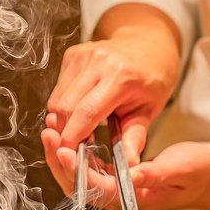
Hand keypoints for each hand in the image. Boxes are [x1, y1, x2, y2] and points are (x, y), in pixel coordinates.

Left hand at [45, 141, 209, 209]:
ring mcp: (117, 190)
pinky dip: (77, 153)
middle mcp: (120, 199)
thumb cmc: (198, 174)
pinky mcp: (118, 179)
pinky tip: (70, 136)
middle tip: (48, 134)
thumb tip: (134, 173)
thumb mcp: (182, 169)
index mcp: (133, 200)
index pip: (95, 187)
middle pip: (79, 185)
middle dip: (60, 162)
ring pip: (80, 177)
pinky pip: (90, 169)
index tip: (62, 148)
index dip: (76, 169)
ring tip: (51, 132)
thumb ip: (158, 173)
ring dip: (64, 157)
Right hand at [46, 3, 180, 168]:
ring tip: (83, 126)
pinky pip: (58, 89)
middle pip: (65, 107)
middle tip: (78, 145)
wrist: (147, 44)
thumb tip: (129, 164)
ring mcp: (83, 55)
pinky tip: (81, 107)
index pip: (86, 112)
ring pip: (57, 99)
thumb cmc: (151, 78)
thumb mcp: (150, 109)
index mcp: (121, 77)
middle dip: (66, 131)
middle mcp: (99, 62)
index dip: (73, 137)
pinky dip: (65, 104)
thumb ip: (135, 136)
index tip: (71, 154)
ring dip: (63, 118)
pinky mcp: (72, 54)